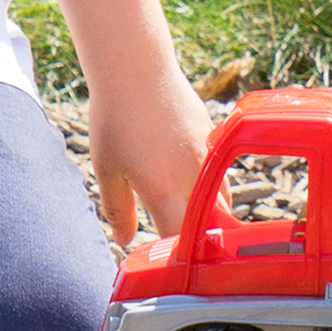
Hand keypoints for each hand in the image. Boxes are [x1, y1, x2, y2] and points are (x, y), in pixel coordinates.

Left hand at [89, 67, 212, 247]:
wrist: (137, 67)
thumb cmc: (116, 117)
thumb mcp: (107, 168)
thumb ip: (118, 209)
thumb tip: (124, 239)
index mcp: (165, 190)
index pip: (184, 240)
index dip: (181, 257)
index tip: (171, 264)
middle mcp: (194, 177)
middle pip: (215, 225)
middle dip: (206, 239)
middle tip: (190, 247)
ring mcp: (208, 155)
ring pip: (224, 199)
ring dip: (212, 211)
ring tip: (190, 213)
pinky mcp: (213, 135)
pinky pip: (220, 171)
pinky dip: (211, 183)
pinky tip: (189, 175)